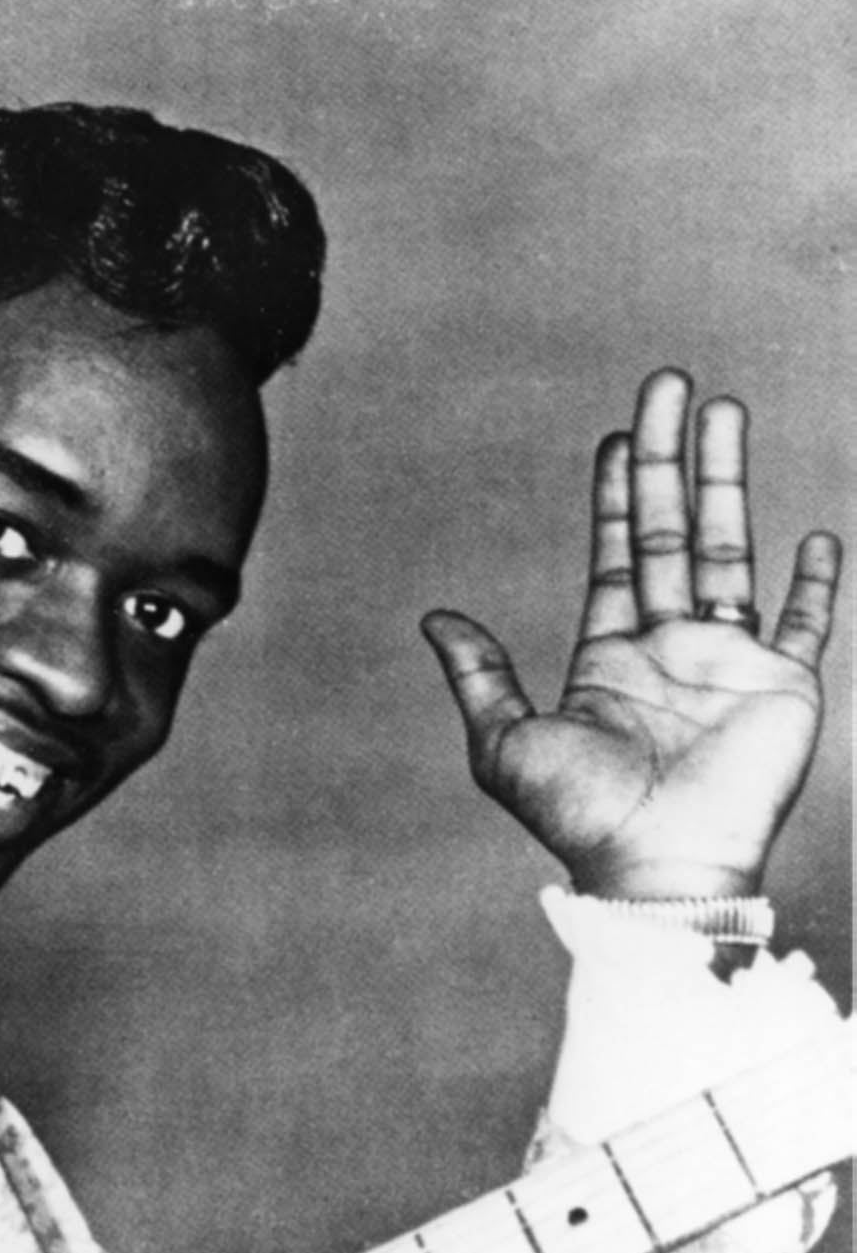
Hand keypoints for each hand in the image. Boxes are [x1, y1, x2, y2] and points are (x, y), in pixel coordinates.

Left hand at [421, 369, 841, 898]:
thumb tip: (435, 616)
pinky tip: (818, 536)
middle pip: (670, 530)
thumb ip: (479, 675)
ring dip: (730, 482)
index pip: (614, 552)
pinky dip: (815, 582)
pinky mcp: (784, 685)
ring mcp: (729, 663)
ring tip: (726, 411)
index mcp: (611, 654)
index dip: (614, 492)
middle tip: (668, 384)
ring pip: (733, 551)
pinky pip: (806, 622)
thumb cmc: (581, 816)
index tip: (619, 435)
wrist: (656, 868)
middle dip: (669, 458)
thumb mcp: (506, 742)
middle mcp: (670, 647)